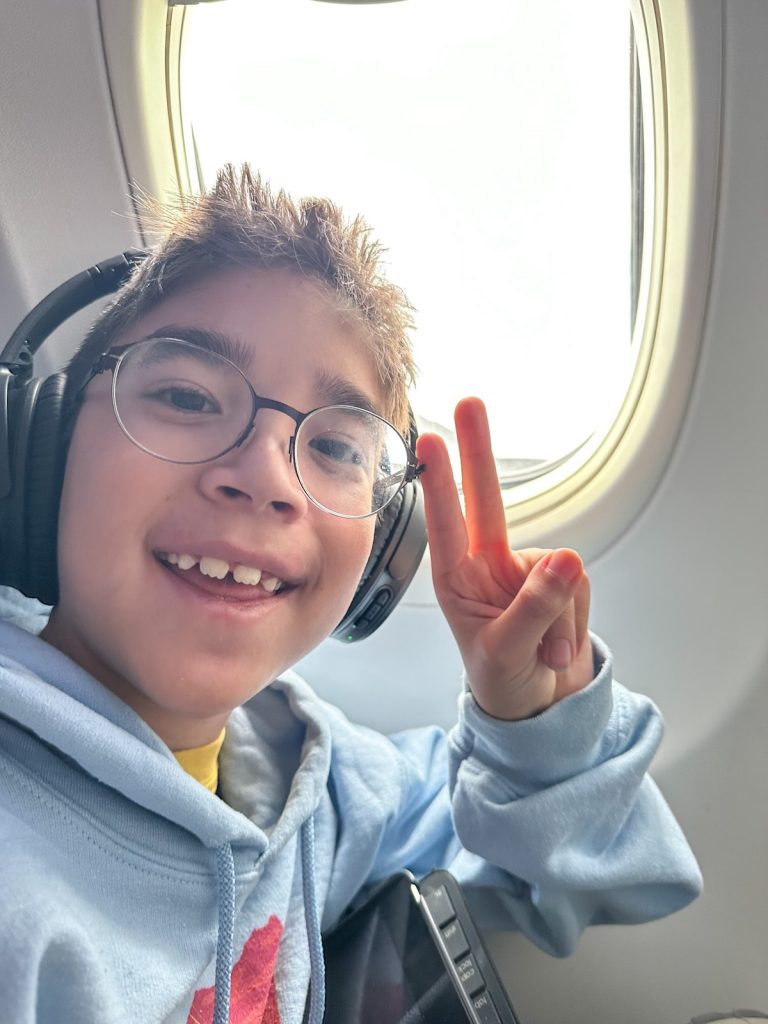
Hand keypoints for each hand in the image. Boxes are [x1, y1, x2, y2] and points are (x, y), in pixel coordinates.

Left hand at [416, 397, 592, 719]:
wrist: (538, 708)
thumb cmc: (501, 680)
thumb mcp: (509, 652)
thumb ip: (537, 608)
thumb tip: (569, 560)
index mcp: (457, 579)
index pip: (446, 524)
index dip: (441, 483)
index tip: (429, 441)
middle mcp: (487, 564)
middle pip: (487, 499)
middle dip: (479, 451)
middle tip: (469, 402)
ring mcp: (525, 570)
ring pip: (558, 572)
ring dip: (557, 620)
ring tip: (541, 653)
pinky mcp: (560, 580)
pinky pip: (580, 586)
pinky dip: (575, 622)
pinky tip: (557, 647)